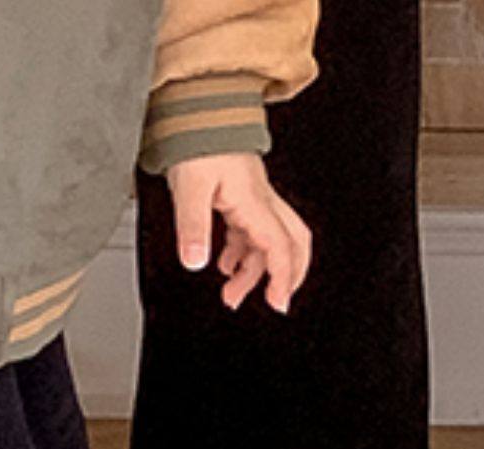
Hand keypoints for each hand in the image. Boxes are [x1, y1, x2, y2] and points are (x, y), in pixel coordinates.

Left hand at [164, 152, 312, 313]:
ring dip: (255, 270)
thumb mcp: (190, 186)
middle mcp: (260, 199)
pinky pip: (251, 230)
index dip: (282, 278)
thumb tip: (195, 262)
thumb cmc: (198, 140)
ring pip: (268, 239)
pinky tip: (225, 265)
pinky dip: (242, 253)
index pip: (279, 246)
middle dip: (288, 275)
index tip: (277, 302)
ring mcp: (254, 196)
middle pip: (293, 242)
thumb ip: (193, 226)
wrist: (198, 111)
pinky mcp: (241, 194)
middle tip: (276, 300)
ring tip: (232, 293)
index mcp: (254, 200)